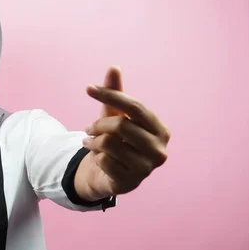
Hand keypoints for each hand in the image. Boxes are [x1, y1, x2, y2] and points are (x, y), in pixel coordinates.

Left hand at [79, 66, 170, 197]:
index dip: (110, 95)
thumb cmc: (118, 141)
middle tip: (88, 128)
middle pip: (120, 125)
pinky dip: (95, 156)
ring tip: (89, 142)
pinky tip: (96, 157)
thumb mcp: (115, 116)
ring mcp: (146, 168)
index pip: (134, 106)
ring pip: (109, 143)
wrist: (110, 175)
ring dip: (93, 141)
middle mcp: (159, 149)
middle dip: (98, 124)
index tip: (88, 89)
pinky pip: (103, 160)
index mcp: (160, 130)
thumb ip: (115, 94)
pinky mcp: (130, 182)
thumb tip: (113, 67)